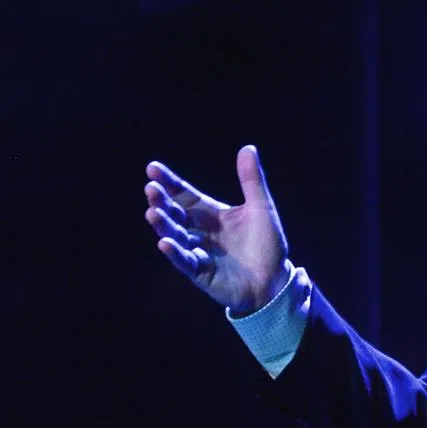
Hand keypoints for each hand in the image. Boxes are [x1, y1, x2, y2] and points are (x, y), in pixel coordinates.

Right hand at [145, 145, 291, 314]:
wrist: (275, 280)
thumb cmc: (267, 244)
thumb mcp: (261, 208)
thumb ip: (251, 180)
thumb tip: (248, 147)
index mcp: (211, 214)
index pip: (184, 195)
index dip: (169, 182)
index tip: (152, 168)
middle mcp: (199, 231)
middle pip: (175, 214)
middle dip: (162, 202)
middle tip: (151, 189)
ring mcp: (197, 252)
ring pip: (175, 236)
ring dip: (163, 225)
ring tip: (152, 213)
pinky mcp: (200, 273)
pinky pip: (184, 261)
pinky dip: (174, 252)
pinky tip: (164, 242)